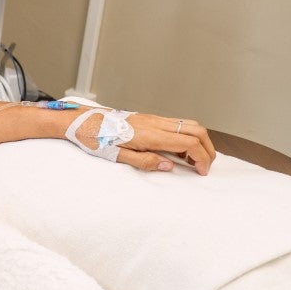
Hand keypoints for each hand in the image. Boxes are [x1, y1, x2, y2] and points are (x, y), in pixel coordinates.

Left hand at [68, 110, 215, 174]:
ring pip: (188, 123)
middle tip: (205, 166)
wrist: (82, 121)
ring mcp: (153, 118)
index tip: (202, 172)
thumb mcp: (118, 156)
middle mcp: (155, 123)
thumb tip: (169, 165)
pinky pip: (177, 123)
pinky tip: (179, 149)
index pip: (189, 142)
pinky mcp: (149, 118)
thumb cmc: (96, 139)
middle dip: (208, 148)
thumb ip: (144, 161)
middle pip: (196, 129)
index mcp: (150, 134)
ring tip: (193, 159)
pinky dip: (187, 135)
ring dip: (199, 140)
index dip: (202, 158)